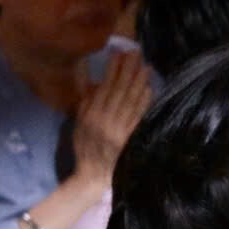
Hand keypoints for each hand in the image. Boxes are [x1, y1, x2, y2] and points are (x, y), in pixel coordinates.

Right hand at [73, 51, 151, 186]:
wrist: (94, 174)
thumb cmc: (85, 148)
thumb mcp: (79, 124)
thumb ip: (86, 104)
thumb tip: (96, 84)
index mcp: (91, 115)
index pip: (104, 87)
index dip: (112, 70)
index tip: (118, 54)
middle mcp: (106, 120)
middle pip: (120, 90)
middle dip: (128, 70)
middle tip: (135, 53)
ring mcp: (120, 128)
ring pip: (131, 100)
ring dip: (139, 82)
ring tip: (145, 66)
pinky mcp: (131, 136)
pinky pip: (139, 115)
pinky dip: (144, 102)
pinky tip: (149, 89)